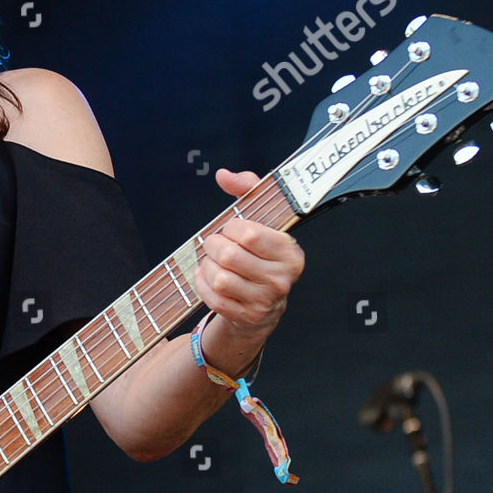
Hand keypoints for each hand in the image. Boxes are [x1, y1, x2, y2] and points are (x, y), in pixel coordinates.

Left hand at [197, 168, 304, 353]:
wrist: (265, 304)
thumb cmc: (260, 255)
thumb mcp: (262, 219)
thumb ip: (247, 189)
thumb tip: (224, 175)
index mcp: (289, 252)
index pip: (249, 233)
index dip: (231, 228)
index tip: (231, 229)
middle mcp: (281, 278)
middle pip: (229, 256)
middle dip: (213, 246)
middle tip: (215, 245)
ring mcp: (265, 301)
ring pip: (219, 278)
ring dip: (208, 267)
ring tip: (213, 263)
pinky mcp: (247, 316)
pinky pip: (213, 298)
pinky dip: (203, 285)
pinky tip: (208, 277)